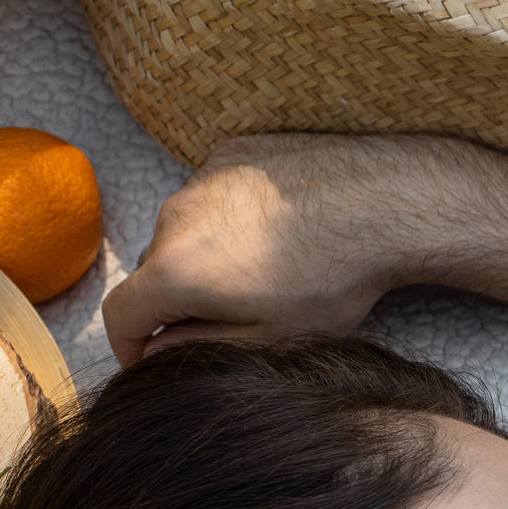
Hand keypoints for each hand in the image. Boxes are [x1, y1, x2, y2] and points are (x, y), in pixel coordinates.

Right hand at [103, 133, 500, 364]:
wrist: (386, 202)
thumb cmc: (337, 278)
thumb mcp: (272, 335)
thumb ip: (202, 346)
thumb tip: (157, 349)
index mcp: (175, 270)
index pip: (121, 314)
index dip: (130, 344)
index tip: (151, 356)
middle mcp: (173, 216)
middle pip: (155, 269)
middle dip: (178, 300)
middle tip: (228, 319)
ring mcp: (201, 177)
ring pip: (186, 228)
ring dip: (208, 254)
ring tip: (268, 271)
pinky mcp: (232, 152)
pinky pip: (215, 193)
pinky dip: (233, 216)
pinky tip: (281, 230)